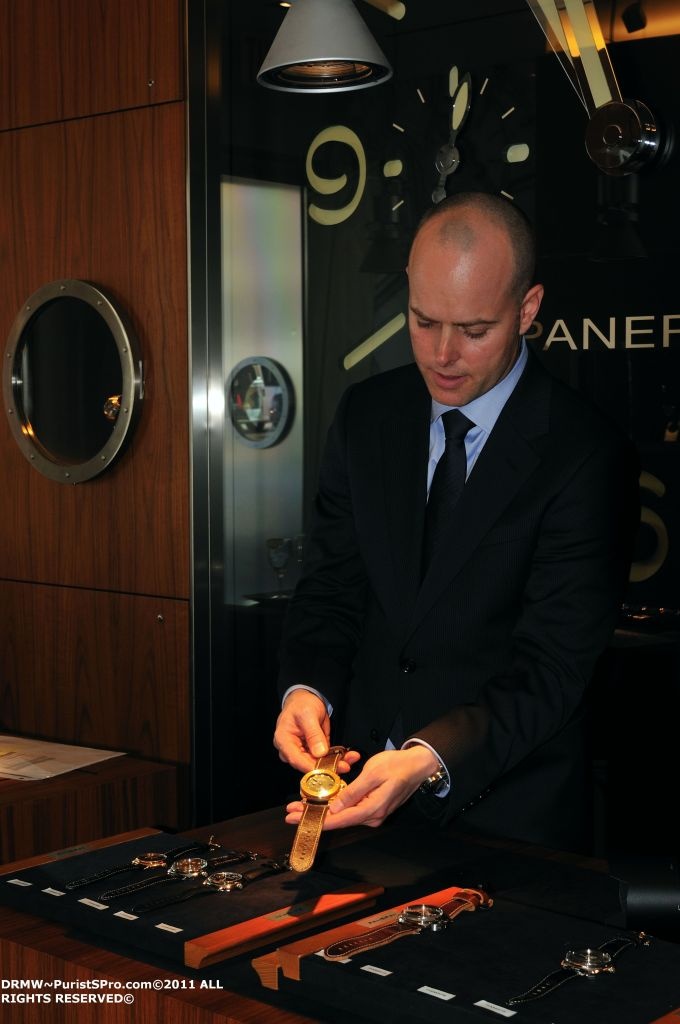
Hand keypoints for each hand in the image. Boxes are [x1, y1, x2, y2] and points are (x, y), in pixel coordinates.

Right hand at [273, 688, 359, 774]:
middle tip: (346, 765)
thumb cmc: (301, 704)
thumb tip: (320, 753)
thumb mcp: (308, 714)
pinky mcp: (312, 752)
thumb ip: (313, 734)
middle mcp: (290, 751)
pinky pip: (324, 758)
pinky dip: (337, 758)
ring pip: (318, 764)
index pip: (297, 760)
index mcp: (284, 741)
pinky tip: (349, 756)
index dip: (313, 768)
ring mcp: (302, 752)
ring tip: (352, 758)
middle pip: (308, 765)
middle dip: (329, 767)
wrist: (304, 700)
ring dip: (336, 763)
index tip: (329, 770)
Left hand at [284, 746, 438, 828]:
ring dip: (321, 810)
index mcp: (372, 810)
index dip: (316, 819)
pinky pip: (350, 808)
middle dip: (313, 815)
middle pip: (338, 819)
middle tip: (291, 811)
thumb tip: (335, 808)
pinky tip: (321, 800)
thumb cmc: (397, 766)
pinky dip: (334, 805)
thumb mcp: (373, 774)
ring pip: (342, 814)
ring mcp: (372, 813)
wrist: (418, 764)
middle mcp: (372, 816)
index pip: (339, 820)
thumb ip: (353, 792)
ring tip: (300, 805)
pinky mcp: (372, 806)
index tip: (296, 818)